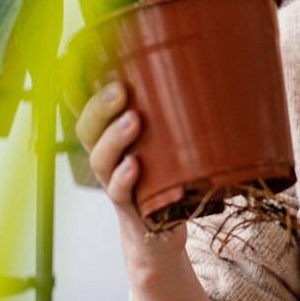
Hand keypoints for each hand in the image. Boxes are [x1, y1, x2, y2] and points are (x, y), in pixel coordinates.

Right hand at [67, 76, 185, 264]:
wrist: (163, 235)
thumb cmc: (170, 180)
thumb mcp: (170, 143)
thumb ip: (177, 115)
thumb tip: (214, 71)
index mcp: (113, 137)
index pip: (90, 108)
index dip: (85, 88)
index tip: (104, 65)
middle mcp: (108, 158)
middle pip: (88, 129)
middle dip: (100, 107)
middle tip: (120, 89)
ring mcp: (114, 183)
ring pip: (100, 158)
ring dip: (114, 137)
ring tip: (133, 120)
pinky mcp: (128, 208)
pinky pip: (118, 192)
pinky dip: (124, 178)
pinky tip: (134, 165)